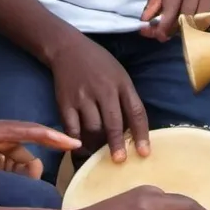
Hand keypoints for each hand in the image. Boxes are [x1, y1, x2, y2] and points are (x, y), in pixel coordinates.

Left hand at [0, 112, 80, 207]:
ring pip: (8, 157)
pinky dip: (2, 176)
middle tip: (39, 183)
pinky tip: (4, 189)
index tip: (73, 142)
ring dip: (16, 171)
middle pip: (21, 147)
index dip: (52, 137)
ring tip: (23, 189)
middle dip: (32, 162)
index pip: (28, 131)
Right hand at [50, 38, 149, 164]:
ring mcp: (83, 96)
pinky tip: (80, 148)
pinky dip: (76, 141)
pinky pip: (72, 128)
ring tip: (99, 154)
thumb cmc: (99, 64)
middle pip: (113, 123)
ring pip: (92, 128)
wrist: (68, 49)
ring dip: (96, 145)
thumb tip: (132, 132)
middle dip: (117, 145)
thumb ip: (126, 98)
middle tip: (119, 160)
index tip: (144, 153)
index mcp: (121, 83)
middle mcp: (103, 90)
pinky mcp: (65, 102)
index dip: (141, 134)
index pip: (136, 111)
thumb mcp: (119, 75)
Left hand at [140, 0, 209, 40]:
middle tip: (171, 34)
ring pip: (204, 18)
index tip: (160, 36)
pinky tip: (202, 24)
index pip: (171, 5)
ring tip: (186, 30)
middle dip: (178, 29)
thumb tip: (145, 19)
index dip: (165, 24)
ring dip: (194, 29)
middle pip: (188, 15)